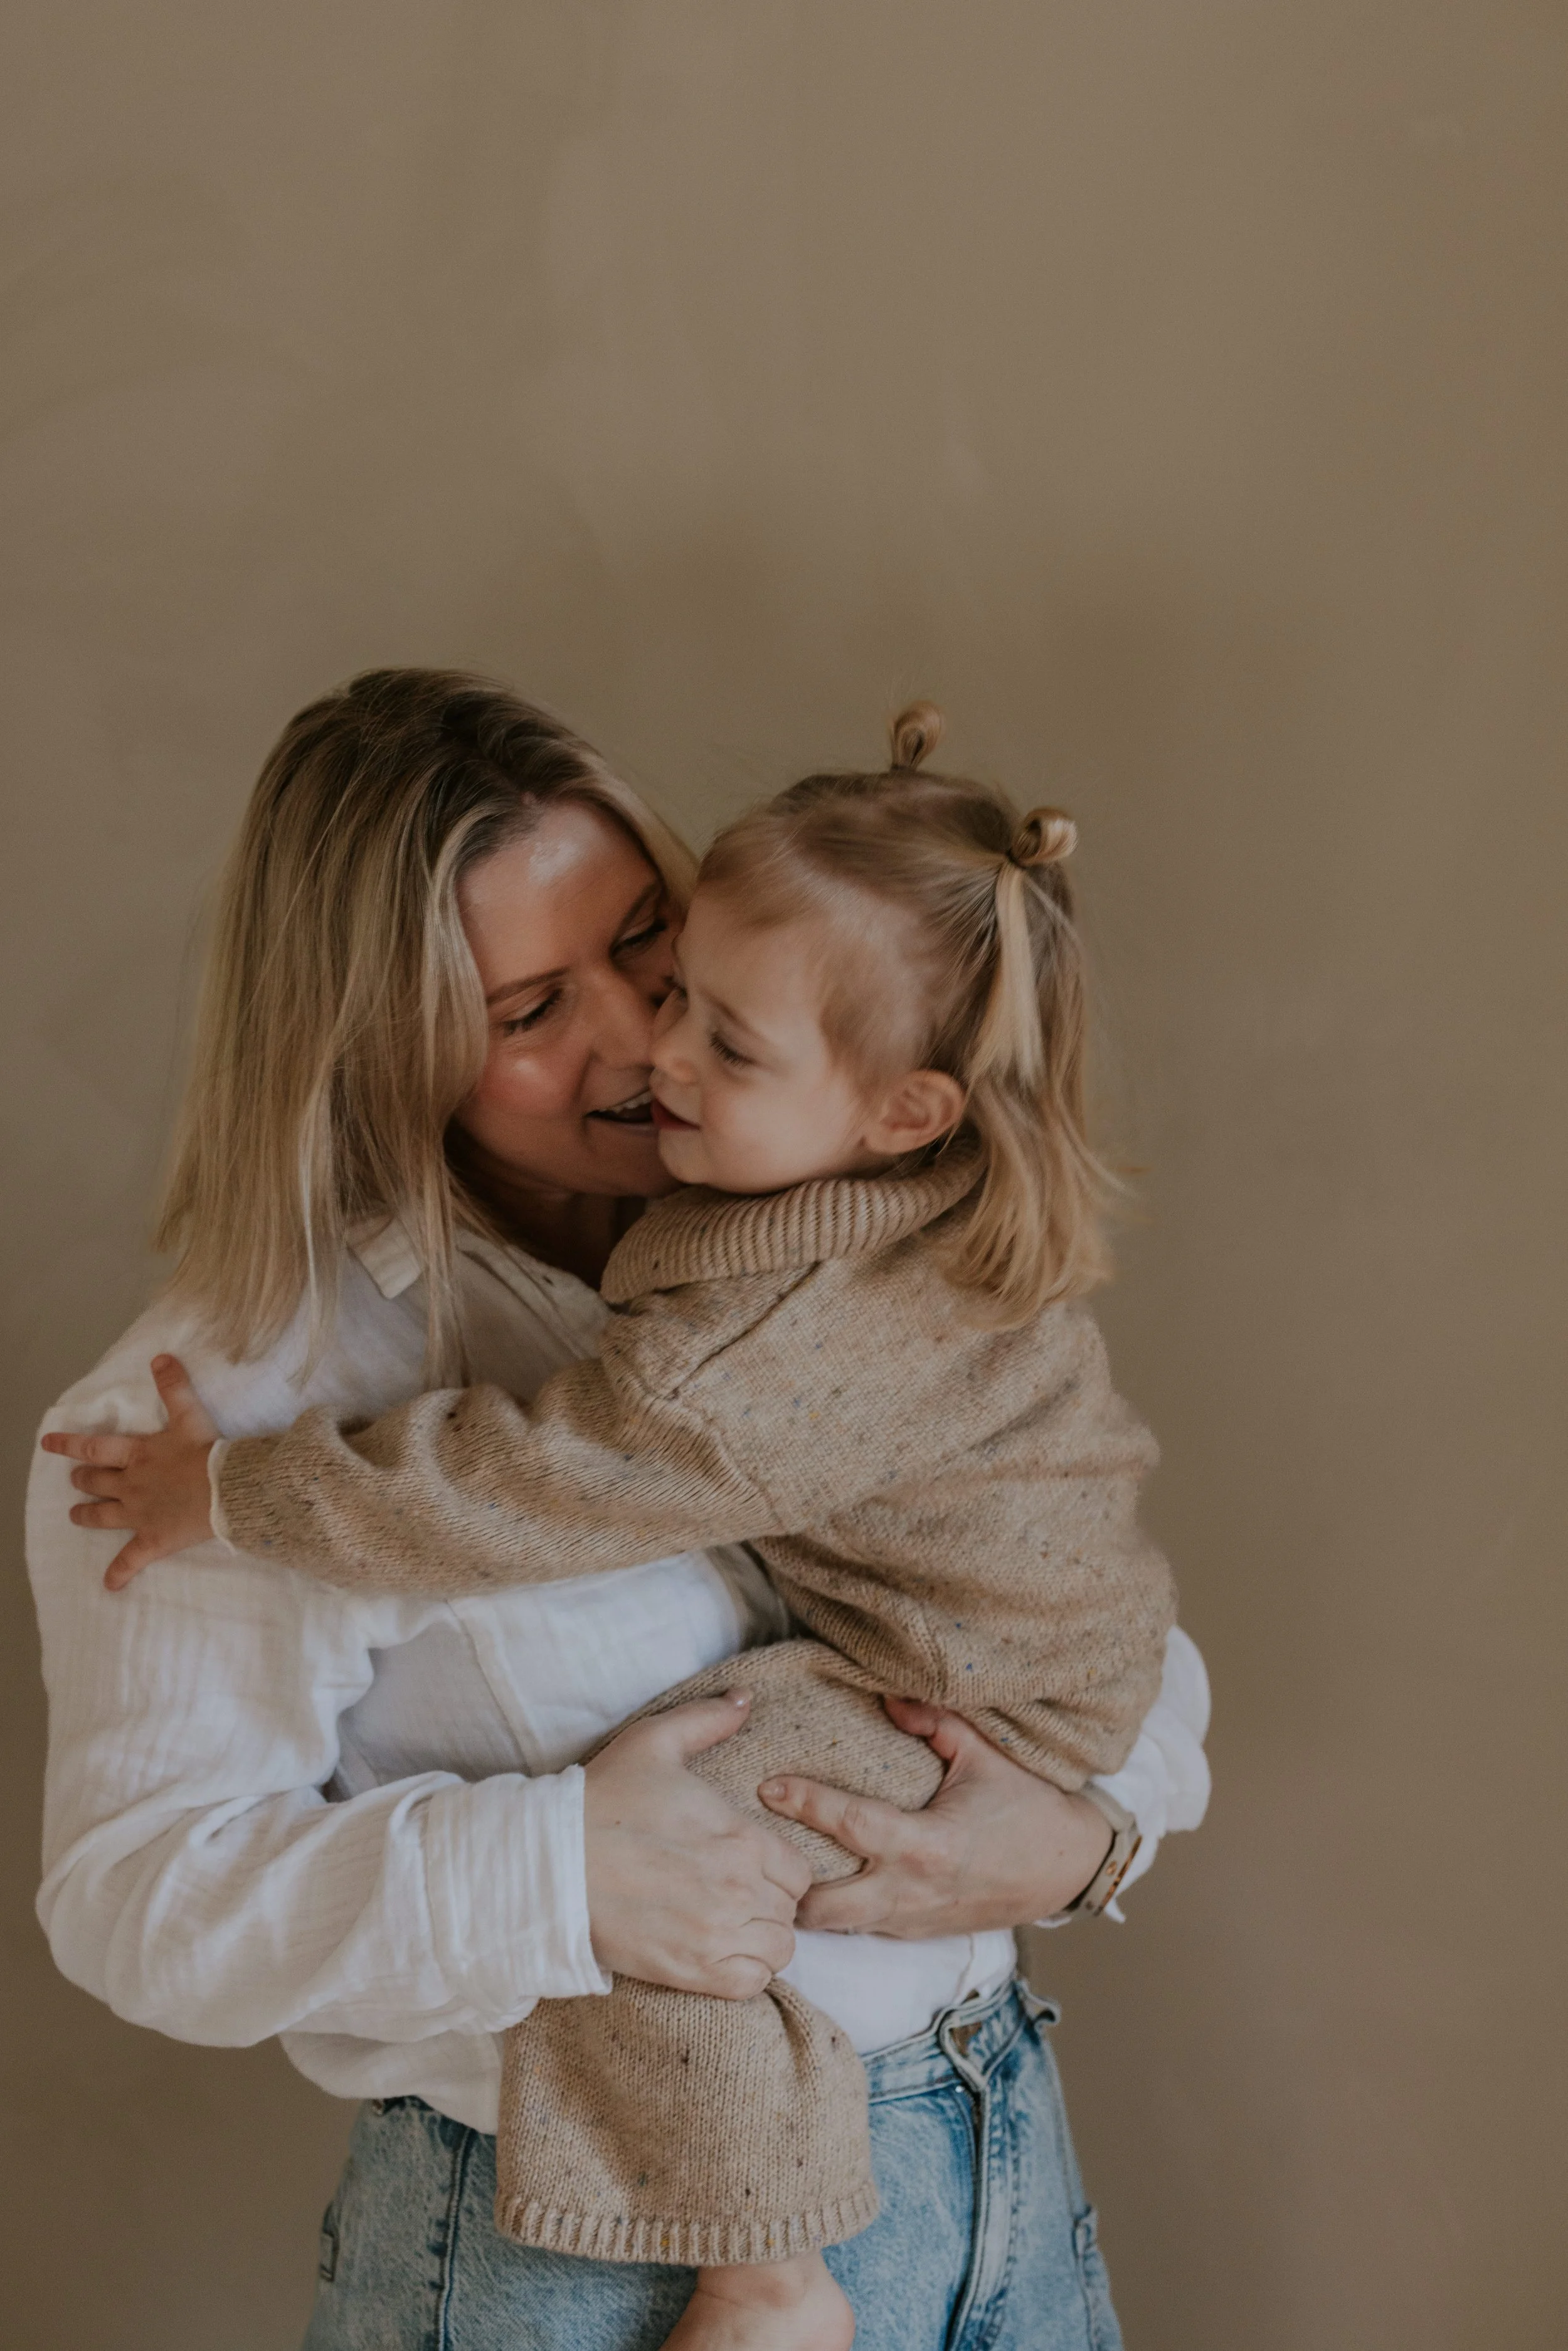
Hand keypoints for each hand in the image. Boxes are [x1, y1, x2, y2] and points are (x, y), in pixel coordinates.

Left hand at [40, 1355, 217, 1590]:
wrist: (228, 1491)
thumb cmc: (209, 1454)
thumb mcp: (191, 1416)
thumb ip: (174, 1387)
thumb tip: (160, 1357)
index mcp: (138, 1455)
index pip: (95, 1447)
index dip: (69, 1444)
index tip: (47, 1443)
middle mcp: (131, 1484)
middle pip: (97, 1481)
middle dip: (83, 1479)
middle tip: (75, 1479)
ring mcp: (139, 1514)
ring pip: (103, 1516)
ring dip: (87, 1515)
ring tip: (75, 1515)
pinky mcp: (154, 1540)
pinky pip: (131, 1560)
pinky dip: (119, 1573)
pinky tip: (109, 1585)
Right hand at [582, 1691, 812, 1997]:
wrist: (551, 1864)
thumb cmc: (602, 1800)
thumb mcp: (654, 1742)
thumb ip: (708, 1719)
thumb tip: (745, 1698)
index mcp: (741, 1837)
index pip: (800, 1870)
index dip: (781, 1869)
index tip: (752, 1865)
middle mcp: (739, 1889)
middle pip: (790, 1910)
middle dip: (771, 1902)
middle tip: (736, 1893)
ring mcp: (716, 1935)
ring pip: (778, 1949)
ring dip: (761, 1938)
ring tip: (730, 1923)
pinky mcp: (690, 1971)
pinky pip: (751, 1984)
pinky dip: (745, 1973)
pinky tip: (720, 1952)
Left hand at [759, 1697, 1115, 1937]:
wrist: (1069, 1867)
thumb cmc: (1027, 1805)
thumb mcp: (985, 1754)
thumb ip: (934, 1722)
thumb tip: (886, 1697)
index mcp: (926, 1845)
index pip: (849, 1826)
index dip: (804, 1803)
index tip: (766, 1784)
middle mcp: (911, 1891)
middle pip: (825, 1908)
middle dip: (785, 1887)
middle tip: (755, 1849)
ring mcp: (913, 1920)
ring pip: (838, 1927)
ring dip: (807, 1903)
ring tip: (773, 1868)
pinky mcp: (918, 1933)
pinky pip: (863, 1928)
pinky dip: (837, 1910)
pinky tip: (818, 1882)